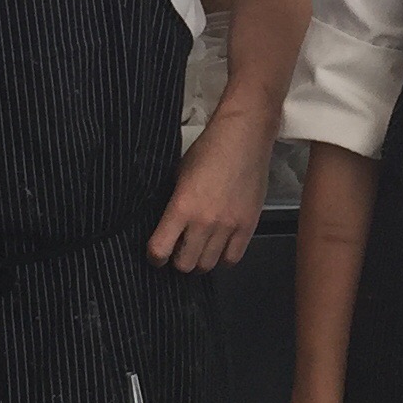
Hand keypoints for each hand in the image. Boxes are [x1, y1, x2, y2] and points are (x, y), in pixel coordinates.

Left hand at [148, 105, 271, 271]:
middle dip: (178, 261)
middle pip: (185, 264)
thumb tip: (166, 226)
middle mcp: (204, 221)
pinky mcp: (248, 225)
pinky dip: (223, 258)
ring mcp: (228, 226)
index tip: (156, 256)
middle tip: (179, 251)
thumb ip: (173, 203)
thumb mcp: (178, 174)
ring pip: (208, 265)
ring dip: (200, 260)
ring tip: (200, 249)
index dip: (155, 257)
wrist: (244, 137)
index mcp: (182, 206)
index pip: (160, 249)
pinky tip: (219, 246)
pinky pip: (232, 258)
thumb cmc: (210, 149)